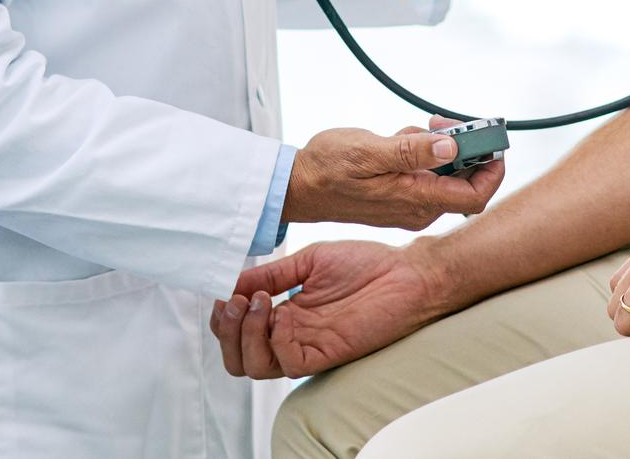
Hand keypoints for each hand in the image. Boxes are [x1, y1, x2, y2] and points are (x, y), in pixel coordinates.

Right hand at [211, 239, 449, 378]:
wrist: (406, 272)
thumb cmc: (365, 264)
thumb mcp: (308, 261)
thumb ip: (272, 274)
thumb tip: (232, 281)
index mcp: (285, 315)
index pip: (238, 332)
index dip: (224, 318)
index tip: (224, 292)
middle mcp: (291, 335)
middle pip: (239, 358)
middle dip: (227, 332)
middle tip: (235, 302)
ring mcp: (307, 346)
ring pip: (256, 366)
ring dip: (245, 334)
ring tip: (255, 303)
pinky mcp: (325, 354)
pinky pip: (287, 363)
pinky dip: (272, 339)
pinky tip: (280, 311)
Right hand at [283, 122, 506, 230]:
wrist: (297, 185)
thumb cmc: (327, 168)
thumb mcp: (369, 152)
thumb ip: (412, 151)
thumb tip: (452, 148)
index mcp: (415, 200)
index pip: (475, 196)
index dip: (492, 169)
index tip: (491, 140)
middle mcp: (417, 208)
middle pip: (463, 181)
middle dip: (462, 148)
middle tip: (442, 122)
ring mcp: (408, 204)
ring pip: (444, 174)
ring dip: (438, 147)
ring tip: (412, 129)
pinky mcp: (399, 195)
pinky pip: (426, 174)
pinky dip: (422, 153)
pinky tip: (400, 139)